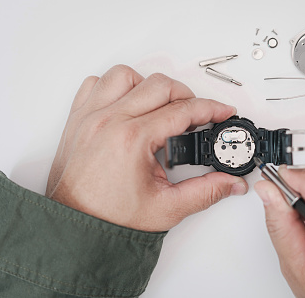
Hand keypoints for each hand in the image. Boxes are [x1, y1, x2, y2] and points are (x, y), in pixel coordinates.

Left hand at [46, 65, 247, 230]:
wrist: (74, 230)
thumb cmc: (109, 219)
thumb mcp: (167, 208)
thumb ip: (206, 192)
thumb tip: (230, 182)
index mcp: (131, 140)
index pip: (182, 111)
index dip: (210, 109)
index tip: (221, 112)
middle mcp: (108, 121)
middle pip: (159, 85)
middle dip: (186, 96)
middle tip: (196, 115)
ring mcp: (90, 117)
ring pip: (126, 75)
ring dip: (149, 85)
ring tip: (160, 106)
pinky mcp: (78, 120)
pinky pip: (95, 83)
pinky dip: (115, 86)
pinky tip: (127, 103)